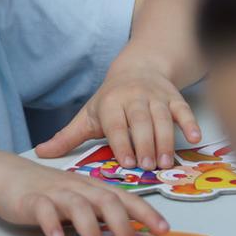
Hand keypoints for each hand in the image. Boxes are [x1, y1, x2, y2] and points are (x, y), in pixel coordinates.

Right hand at [0, 153, 169, 235]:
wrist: (4, 174)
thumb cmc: (45, 189)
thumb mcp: (75, 198)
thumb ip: (97, 214)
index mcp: (90, 187)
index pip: (123, 198)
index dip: (145, 212)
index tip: (164, 229)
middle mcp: (76, 187)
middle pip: (106, 201)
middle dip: (122, 225)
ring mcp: (53, 193)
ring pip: (78, 206)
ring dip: (90, 230)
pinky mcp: (31, 200)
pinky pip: (43, 210)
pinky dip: (51, 224)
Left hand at [35, 63, 200, 169]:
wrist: (137, 68)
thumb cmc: (109, 100)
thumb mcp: (87, 116)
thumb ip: (67, 137)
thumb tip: (40, 153)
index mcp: (109, 103)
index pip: (115, 124)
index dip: (121, 142)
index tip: (126, 162)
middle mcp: (133, 97)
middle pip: (140, 121)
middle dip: (145, 144)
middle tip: (149, 167)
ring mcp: (155, 96)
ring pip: (162, 117)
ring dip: (166, 139)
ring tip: (167, 162)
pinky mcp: (174, 97)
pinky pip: (183, 109)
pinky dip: (190, 123)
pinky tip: (195, 138)